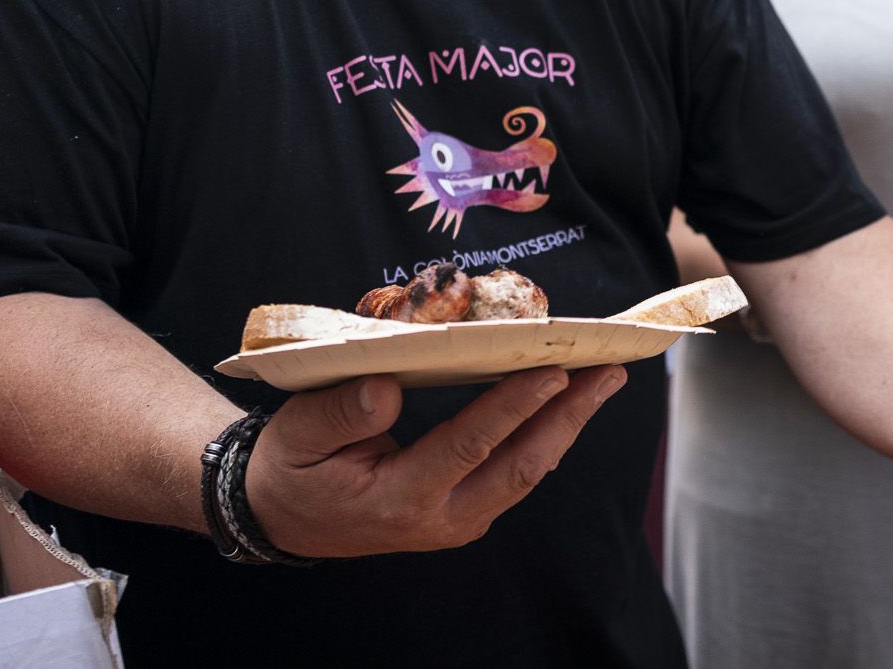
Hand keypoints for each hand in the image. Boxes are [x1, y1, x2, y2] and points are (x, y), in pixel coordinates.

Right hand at [246, 365, 626, 556]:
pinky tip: (570, 402)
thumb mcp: (299, 434)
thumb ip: (342, 412)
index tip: (553, 371)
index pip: (468, 447)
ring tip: (604, 378)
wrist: (283, 517)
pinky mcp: (466, 512)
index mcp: (398, 498)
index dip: (512, 407)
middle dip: (569, 416)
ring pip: (526, 471)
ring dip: (568, 424)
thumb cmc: (294, 466)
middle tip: (609, 371)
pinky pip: (516, 473)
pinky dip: (547, 434)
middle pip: (519, 466)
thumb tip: (390, 387)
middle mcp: (439, 517)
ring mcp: (458, 520)